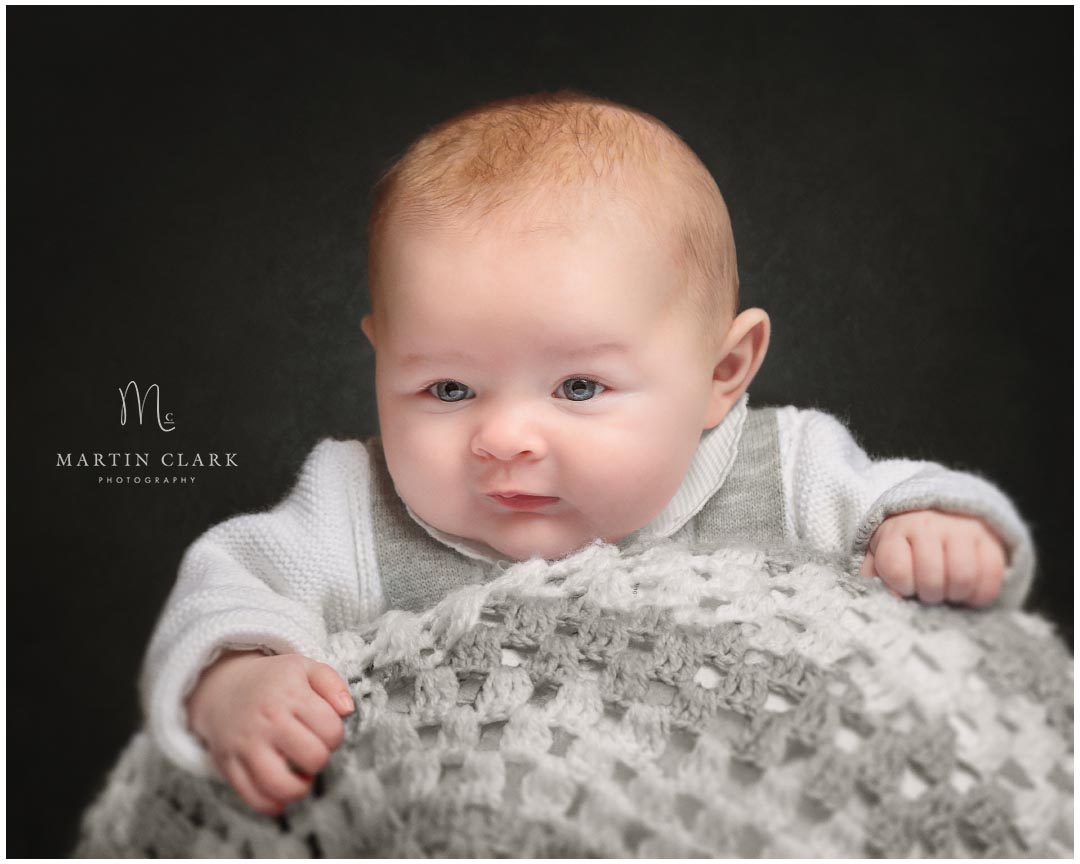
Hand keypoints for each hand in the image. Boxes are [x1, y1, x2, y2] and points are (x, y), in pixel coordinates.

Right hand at [186, 650, 353, 815]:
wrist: (223, 687)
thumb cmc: (273, 681)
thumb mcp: (304, 667)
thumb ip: (333, 684)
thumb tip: (347, 711)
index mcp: (290, 696)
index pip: (331, 731)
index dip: (335, 736)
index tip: (323, 730)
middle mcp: (267, 722)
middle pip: (314, 759)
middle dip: (320, 759)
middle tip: (311, 749)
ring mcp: (246, 746)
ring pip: (283, 786)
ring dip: (301, 787)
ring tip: (300, 776)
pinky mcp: (228, 766)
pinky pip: (256, 799)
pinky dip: (275, 803)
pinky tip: (281, 789)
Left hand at [860, 510, 1006, 606]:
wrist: (934, 512)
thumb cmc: (903, 543)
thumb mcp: (880, 553)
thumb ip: (872, 576)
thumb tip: (879, 599)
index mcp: (897, 531)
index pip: (897, 569)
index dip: (901, 587)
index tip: (904, 586)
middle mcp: (929, 526)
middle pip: (931, 578)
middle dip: (928, 594)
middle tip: (927, 592)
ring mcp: (962, 530)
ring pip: (963, 577)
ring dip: (955, 594)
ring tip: (947, 591)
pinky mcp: (990, 539)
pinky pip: (992, 575)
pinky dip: (981, 593)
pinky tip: (968, 592)